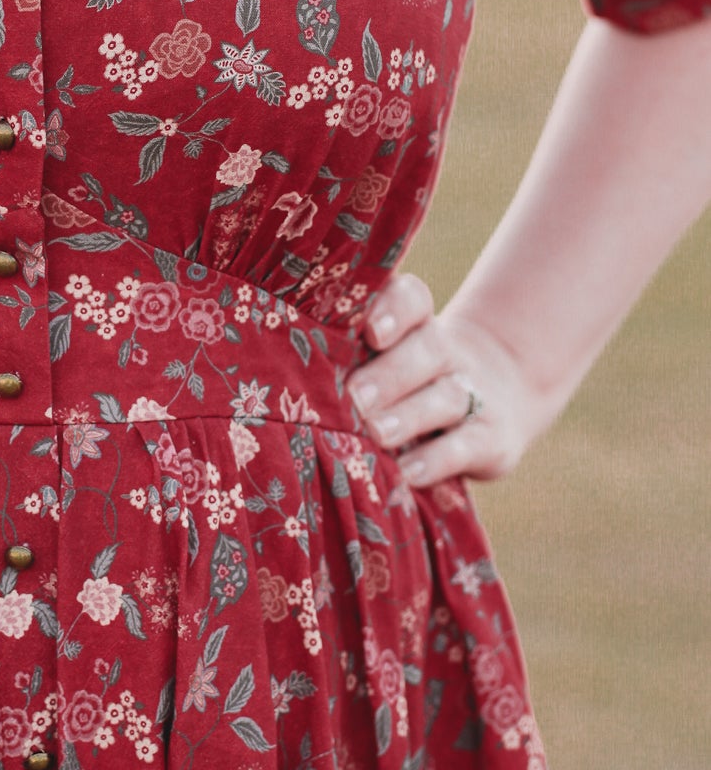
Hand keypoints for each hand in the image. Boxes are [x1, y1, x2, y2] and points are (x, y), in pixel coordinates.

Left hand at [349, 272, 548, 489]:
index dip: (393, 308)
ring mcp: (473, 394)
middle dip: (390, 373)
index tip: (369, 331)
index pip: (412, 298)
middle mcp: (445, 352)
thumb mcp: (376, 360)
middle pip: (427, 347)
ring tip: (376, 432)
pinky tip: (407, 471)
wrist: (496, 397)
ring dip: (409, 414)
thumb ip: (337, 358)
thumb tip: (273, 375)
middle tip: (354, 395)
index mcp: (413, 323)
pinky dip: (437, 459)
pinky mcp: (491, 439)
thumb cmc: (399, 379)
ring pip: (446, 396)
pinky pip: (466, 446)